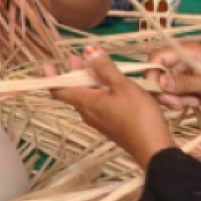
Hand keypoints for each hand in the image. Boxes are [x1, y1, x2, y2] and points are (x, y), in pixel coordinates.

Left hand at [51, 47, 174, 168]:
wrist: (153, 149)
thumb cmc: (138, 115)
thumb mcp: (123, 87)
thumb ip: (105, 69)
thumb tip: (87, 51)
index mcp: (85, 103)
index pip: (57, 90)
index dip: (50, 77)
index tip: (46, 64)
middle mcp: (86, 112)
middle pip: (72, 91)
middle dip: (73, 73)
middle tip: (76, 57)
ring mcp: (98, 120)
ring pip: (86, 97)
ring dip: (87, 80)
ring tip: (95, 66)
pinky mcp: (109, 124)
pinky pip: (97, 104)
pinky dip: (98, 90)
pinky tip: (111, 83)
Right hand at [146, 42, 200, 110]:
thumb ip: (185, 82)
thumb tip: (161, 83)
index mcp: (185, 52)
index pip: (157, 56)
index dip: (152, 71)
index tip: (157, 88)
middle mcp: (179, 61)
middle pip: (156, 73)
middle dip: (163, 90)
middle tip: (175, 103)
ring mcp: (180, 74)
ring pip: (161, 86)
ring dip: (171, 98)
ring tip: (188, 103)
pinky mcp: (182, 86)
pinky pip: (169, 93)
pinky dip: (176, 101)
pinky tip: (191, 103)